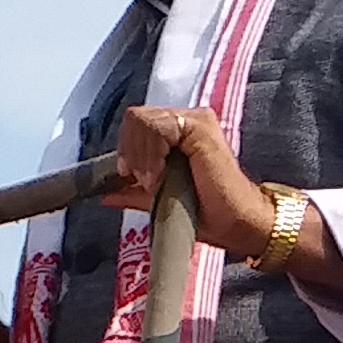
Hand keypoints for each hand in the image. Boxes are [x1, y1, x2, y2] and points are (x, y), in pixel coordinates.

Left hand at [102, 104, 282, 262]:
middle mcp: (187, 120)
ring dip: (139, 155)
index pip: (137, 124)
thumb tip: (105, 193)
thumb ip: (133, 192)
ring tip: (153, 182)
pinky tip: (159, 176)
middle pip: (136, 118)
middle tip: (139, 180)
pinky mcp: (199, 127)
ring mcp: (195, 120)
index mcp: (178, 133)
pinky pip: (159, 128)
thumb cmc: (206, 213)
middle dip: (130, 150)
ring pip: (144, 121)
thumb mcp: (159, 200)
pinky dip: (151, 154)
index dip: (126, 148)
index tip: (127, 177)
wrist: (236, 224)